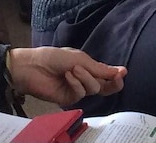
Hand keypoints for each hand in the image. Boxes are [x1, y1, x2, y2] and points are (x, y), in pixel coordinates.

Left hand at [7, 47, 125, 105]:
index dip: (116, 76)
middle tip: (114, 77)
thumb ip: (99, 68)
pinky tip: (67, 76)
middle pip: (105, 86)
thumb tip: (120, 71)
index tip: (123, 72)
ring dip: (85, 77)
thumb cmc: (53, 57)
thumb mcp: (78, 58)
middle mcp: (84, 79)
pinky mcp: (69, 98)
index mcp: (87, 67)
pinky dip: (76, 83)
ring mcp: (77, 89)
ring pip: (94, 89)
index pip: (106, 75)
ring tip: (72, 69)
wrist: (33, 66)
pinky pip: (81, 93)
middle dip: (109, 81)